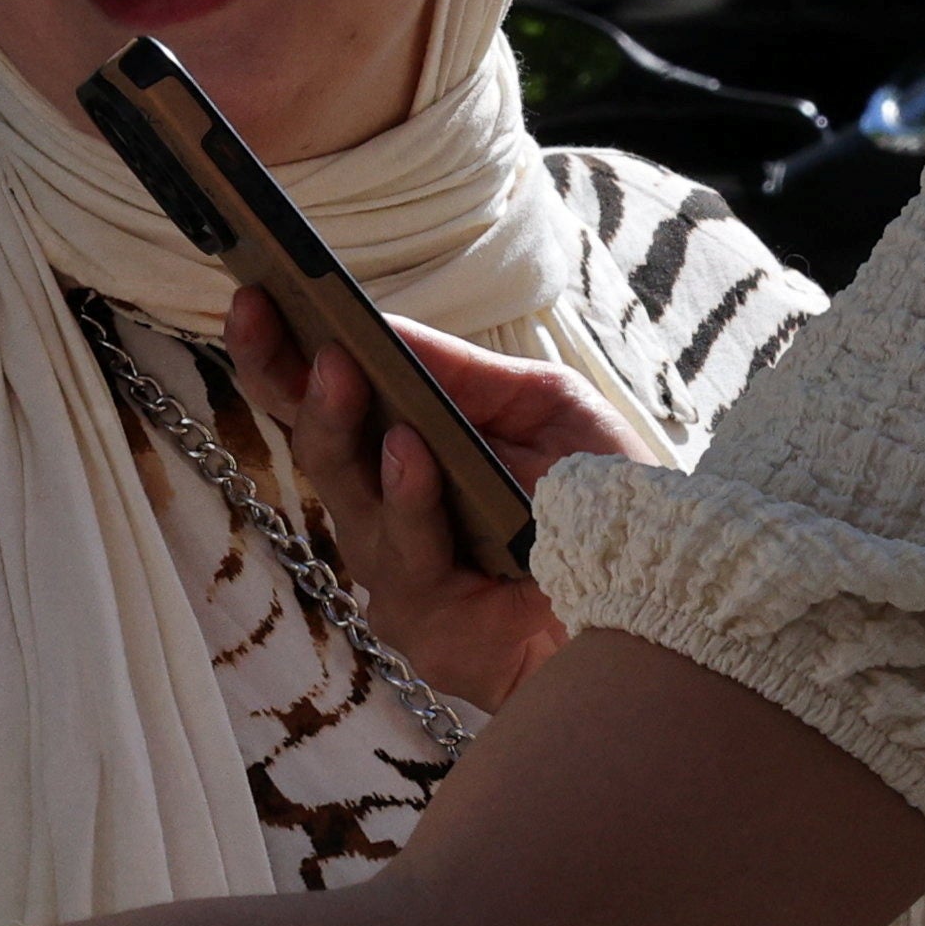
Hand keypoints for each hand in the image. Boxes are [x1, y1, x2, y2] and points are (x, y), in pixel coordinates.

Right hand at [223, 292, 630, 717]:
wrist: (671, 599)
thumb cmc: (607, 501)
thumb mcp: (545, 407)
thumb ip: (464, 374)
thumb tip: (377, 325)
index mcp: (406, 458)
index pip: (321, 406)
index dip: (277, 356)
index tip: (254, 296)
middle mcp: (388, 519)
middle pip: (315, 451)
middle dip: (291, 385)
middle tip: (281, 324)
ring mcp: (400, 579)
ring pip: (351, 504)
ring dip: (346, 432)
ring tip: (346, 371)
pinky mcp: (426, 630)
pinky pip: (406, 561)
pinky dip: (410, 502)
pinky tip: (413, 455)